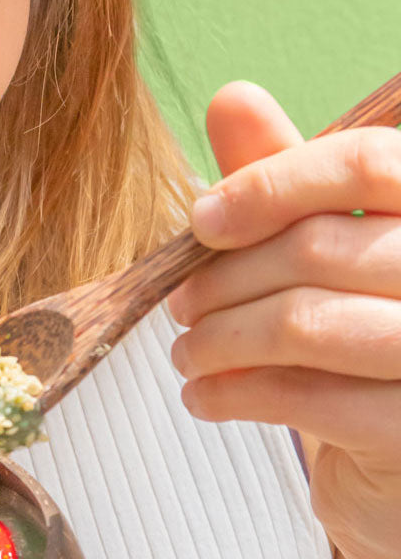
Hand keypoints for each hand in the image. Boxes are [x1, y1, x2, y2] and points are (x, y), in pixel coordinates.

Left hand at [167, 81, 400, 558]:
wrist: (397, 462)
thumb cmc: (361, 339)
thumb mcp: (329, 251)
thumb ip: (289, 181)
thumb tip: (233, 96)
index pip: (367, 163)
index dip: (270, 184)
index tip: (202, 220)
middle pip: (317, 248)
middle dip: (223, 279)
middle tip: (179, 305)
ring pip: (307, 324)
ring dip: (219, 339)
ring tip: (185, 352)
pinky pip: (311, 400)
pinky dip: (235, 395)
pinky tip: (203, 397)